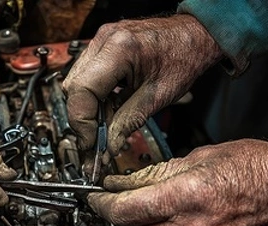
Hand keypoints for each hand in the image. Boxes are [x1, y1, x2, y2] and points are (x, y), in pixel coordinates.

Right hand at [62, 13, 221, 168]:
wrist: (193, 36)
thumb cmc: (184, 57)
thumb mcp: (157, 97)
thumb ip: (128, 122)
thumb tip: (108, 146)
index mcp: (119, 50)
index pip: (82, 91)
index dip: (82, 123)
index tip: (91, 144)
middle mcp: (105, 40)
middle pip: (74, 88)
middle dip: (83, 120)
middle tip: (97, 143)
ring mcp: (101, 41)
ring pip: (76, 84)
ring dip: (88, 111)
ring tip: (106, 130)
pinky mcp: (103, 47)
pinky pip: (86, 76)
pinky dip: (94, 98)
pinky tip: (108, 112)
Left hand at [87, 139, 267, 225]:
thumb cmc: (259, 167)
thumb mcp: (202, 156)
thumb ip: (158, 173)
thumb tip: (127, 181)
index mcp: (188, 196)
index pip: (125, 210)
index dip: (103, 204)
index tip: (96, 197)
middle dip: (115, 224)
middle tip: (112, 206)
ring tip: (139, 213)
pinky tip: (167, 223)